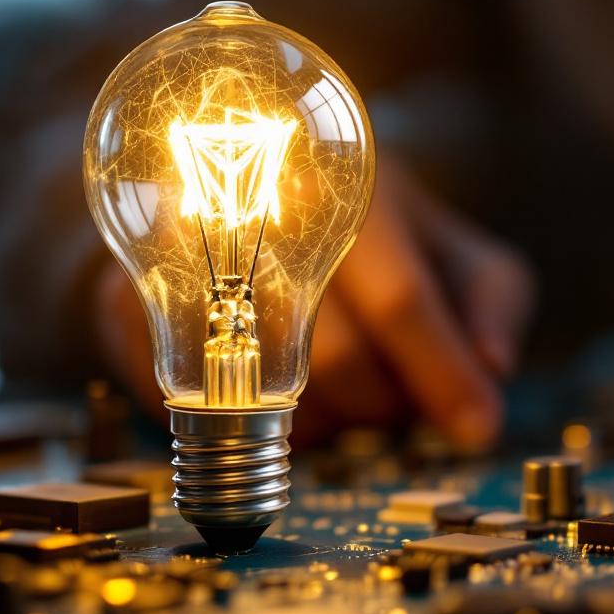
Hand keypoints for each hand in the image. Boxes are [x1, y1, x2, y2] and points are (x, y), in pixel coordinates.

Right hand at [95, 155, 534, 450]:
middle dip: (380, 402)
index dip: (440, 372)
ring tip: (340, 385)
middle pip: (336, 359)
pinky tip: (273, 387)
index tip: (477, 430)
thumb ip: (491, 297)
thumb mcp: (452, 250)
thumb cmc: (374, 235)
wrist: (242, 188)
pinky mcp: (119, 302)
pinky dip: (245, 420)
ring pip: (270, 392)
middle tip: (392, 396)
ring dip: (322, 416)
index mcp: (352, 183)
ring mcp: (179, 253)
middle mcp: (256, 206)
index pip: (400, 298)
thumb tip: (494, 366)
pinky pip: (198, 408)